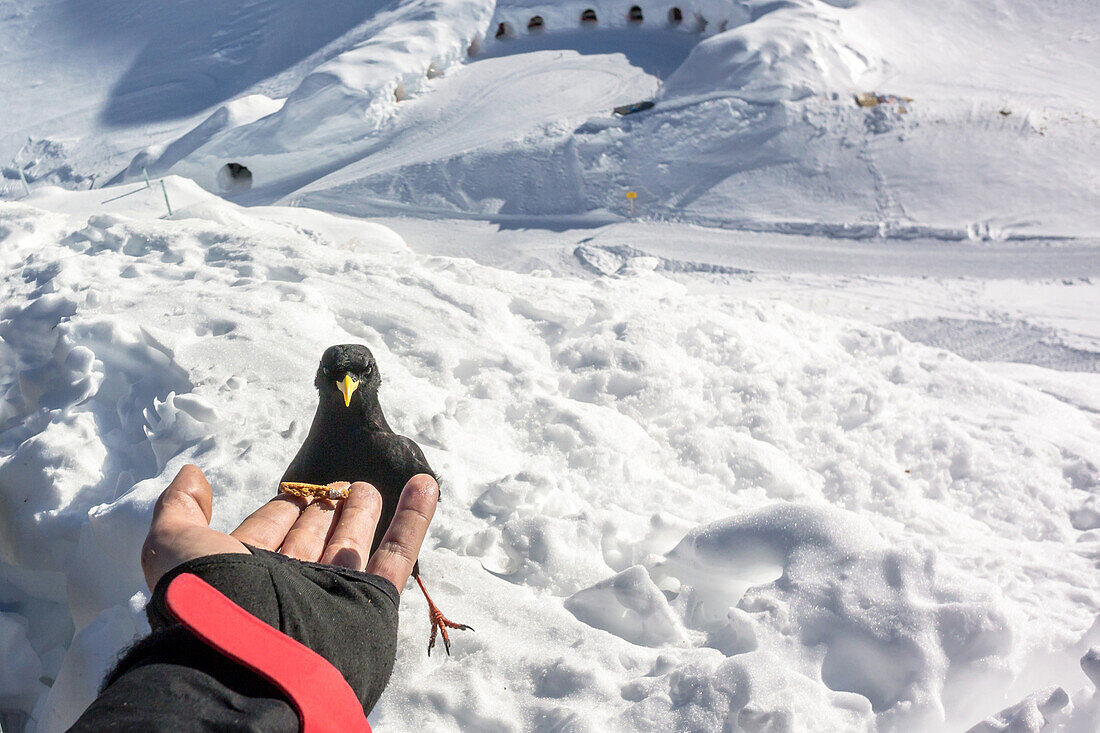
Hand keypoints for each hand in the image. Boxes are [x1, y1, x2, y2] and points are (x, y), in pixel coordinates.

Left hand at [140, 465, 438, 590]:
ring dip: (363, 512)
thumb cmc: (213, 600)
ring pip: (353, 543)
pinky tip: (424, 483)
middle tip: (339, 482)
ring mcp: (333, 592)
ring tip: (368, 484)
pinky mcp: (373, 602)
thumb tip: (192, 473)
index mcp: (245, 574)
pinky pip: (398, 554)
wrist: (256, 664)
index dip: (282, 508)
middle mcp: (289, 584)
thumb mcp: (175, 547)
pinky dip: (413, 519)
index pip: (269, 530)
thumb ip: (179, 509)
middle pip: (313, 536)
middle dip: (324, 508)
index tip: (295, 487)